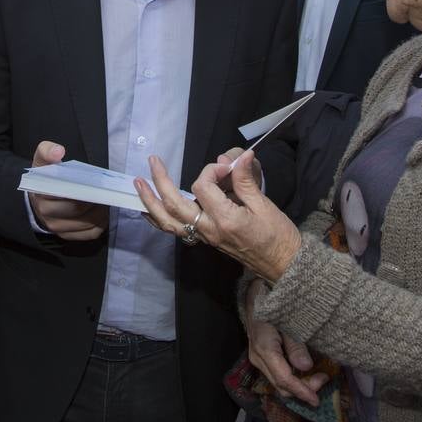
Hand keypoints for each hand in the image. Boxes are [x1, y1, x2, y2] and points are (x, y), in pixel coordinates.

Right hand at [29, 141, 107, 239]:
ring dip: (101, 211)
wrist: (37, 199)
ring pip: (86, 222)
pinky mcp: (66, 236)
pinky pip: (90, 233)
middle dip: (95, 199)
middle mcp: (46, 212)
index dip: (83, 186)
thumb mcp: (42, 161)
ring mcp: (56, 227)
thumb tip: (58, 151)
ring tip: (107, 200)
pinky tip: (104, 212)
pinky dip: (101, 223)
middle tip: (107, 190)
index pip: (65, 190)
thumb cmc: (46, 177)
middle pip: (77, 208)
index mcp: (40, 191)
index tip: (94, 180)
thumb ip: (47, 151)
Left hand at [135, 150, 299, 282]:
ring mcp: (204, 237)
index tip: (227, 165)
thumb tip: (240, 156)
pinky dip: (159, 219)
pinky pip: (175, 230)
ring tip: (138, 183)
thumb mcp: (265, 205)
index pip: (203, 187)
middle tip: (153, 161)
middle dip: (161, 181)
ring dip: (151, 201)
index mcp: (224, 219)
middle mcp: (208, 230)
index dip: (211, 170)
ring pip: (168, 222)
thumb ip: (246, 180)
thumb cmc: (278, 236)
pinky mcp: (205, 240)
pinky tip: (148, 209)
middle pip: (175, 204)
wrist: (283, 265)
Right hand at [243, 279, 327, 406]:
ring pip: (278, 382)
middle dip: (303, 389)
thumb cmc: (274, 303)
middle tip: (323, 378)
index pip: (284, 379)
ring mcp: (257, 358)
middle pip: (280, 385)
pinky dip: (292, 377)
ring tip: (318, 375)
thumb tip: (306, 366)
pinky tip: (305, 370)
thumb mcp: (288, 320)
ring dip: (298, 384)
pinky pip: (276, 374)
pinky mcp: (261, 356)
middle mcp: (258, 358)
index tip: (316, 399)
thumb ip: (296, 344)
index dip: (301, 391)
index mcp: (264, 348)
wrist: (255, 292)